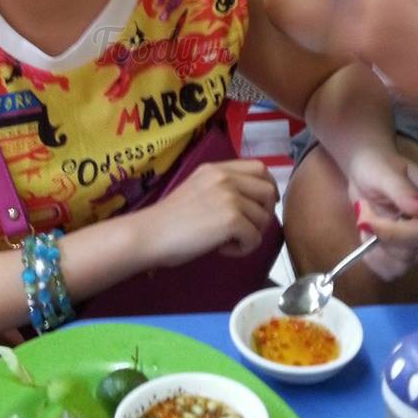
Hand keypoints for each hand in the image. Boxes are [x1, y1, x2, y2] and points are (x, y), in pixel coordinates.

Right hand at [140, 160, 278, 268]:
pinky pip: (255, 238)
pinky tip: (222, 249)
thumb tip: (252, 203)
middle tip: (246, 229)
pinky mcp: (231, 219)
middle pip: (268, 191)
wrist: (150, 234)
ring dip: (250, 234)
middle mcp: (225, 177)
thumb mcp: (198, 189)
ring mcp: (229, 197)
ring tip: (226, 241)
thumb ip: (223, 188)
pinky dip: (243, 249)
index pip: (259, 168)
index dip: (267, 188)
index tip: (260, 206)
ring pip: (263, 218)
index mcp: (217, 169)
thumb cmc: (169, 219)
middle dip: (264, 214)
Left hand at [347, 148, 417, 280]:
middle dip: (381, 238)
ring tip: (365, 228)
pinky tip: (366, 244)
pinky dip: (376, 262)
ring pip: (403, 264)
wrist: (365, 168)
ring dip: (377, 252)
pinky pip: (393, 269)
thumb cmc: (375, 165)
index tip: (367, 221)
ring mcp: (416, 239)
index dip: (394, 233)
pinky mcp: (402, 249)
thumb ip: (402, 191)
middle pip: (412, 251)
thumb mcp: (385, 173)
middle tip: (363, 216)